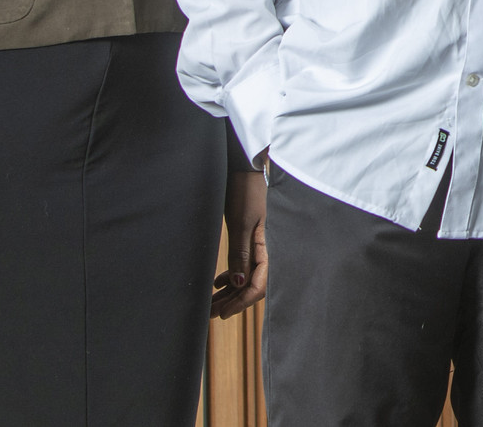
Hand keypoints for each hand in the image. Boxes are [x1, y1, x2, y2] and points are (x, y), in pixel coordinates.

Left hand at [211, 167, 267, 317]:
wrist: (247, 169)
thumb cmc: (247, 192)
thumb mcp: (241, 224)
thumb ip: (241, 254)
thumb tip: (237, 284)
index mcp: (273, 247)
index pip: (258, 285)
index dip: (240, 302)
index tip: (222, 313)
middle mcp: (271, 249)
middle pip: (252, 283)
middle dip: (231, 300)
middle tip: (209, 313)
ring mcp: (264, 245)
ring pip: (247, 275)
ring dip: (229, 290)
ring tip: (210, 302)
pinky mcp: (256, 240)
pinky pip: (246, 264)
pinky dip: (232, 275)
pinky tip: (219, 282)